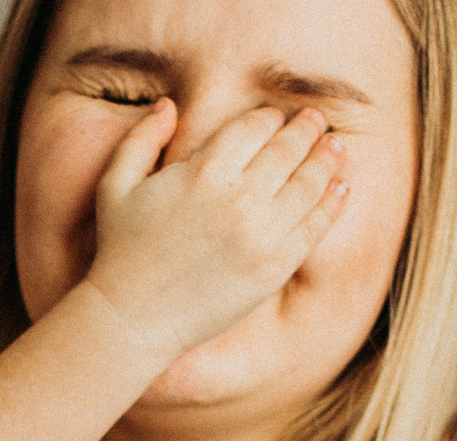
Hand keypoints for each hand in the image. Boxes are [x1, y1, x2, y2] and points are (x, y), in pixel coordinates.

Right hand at [82, 98, 347, 357]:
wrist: (133, 318)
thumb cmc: (121, 251)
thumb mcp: (115, 185)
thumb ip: (141, 139)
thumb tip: (168, 105)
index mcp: (202, 171)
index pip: (253, 128)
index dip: (269, 118)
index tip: (276, 117)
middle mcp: (237, 197)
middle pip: (287, 150)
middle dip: (306, 130)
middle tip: (317, 121)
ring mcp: (260, 234)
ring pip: (308, 184)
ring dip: (327, 160)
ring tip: (336, 148)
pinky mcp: (274, 267)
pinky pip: (314, 227)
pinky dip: (332, 203)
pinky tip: (341, 188)